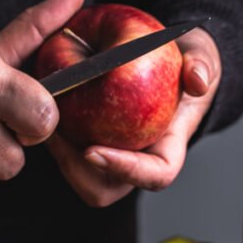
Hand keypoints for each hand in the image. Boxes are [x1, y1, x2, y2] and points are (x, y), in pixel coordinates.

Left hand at [47, 27, 220, 206]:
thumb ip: (202, 63)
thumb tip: (198, 81)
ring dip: (60, 158)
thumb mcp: (199, 53)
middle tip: (55, 137)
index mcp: (168, 147)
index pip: (155, 175)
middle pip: (106, 189)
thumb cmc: (185, 60)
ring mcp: (113, 157)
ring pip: (81, 178)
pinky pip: (68, 157)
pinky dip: (54, 141)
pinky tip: (40, 113)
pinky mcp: (91, 145)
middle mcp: (138, 161)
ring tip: (45, 124)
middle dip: (77, 171)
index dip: (126, 170)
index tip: (92, 150)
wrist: (166, 60)